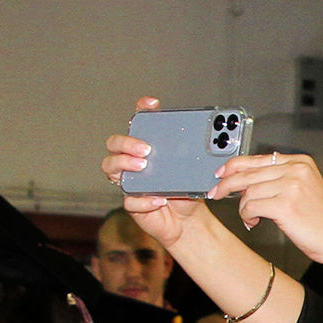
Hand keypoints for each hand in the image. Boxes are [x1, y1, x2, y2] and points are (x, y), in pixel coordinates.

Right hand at [100, 96, 212, 248]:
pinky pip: (129, 200)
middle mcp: (132, 161)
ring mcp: (129, 181)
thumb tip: (212, 143)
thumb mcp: (194, 169)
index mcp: (145, 148)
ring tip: (143, 167)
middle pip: (115, 143)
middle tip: (145, 148)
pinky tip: (159, 200)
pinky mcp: (132, 204)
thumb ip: (196, 156)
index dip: (141, 110)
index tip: (152, 103)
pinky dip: (143, 200)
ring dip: (124, 164)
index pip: (138, 122)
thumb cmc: (186, 189)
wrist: (187, 218)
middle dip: (126, 142)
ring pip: (110, 167)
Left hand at [207, 151, 322, 265]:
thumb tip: (246, 178)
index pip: (257, 159)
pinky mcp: (285, 205)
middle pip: (248, 173)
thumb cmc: (321, 220)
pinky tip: (253, 222)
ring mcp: (291, 186)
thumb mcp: (304, 188)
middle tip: (216, 193)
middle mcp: (295, 170)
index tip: (221, 174)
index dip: (234, 166)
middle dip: (227, 185)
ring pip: (247, 192)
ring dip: (243, 208)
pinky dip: (247, 216)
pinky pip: (250, 206)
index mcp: (299, 162)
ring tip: (250, 217)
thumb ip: (279, 178)